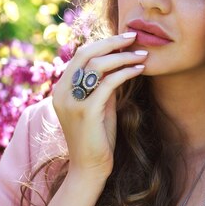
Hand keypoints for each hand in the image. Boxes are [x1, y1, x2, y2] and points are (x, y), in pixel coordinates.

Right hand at [52, 32, 146, 179]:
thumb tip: (118, 64)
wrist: (89, 168)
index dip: (103, 42)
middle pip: (86, 53)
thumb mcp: (99, 105)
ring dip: (123, 56)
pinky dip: (126, 73)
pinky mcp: (87, 112)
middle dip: (112, 42)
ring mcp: (72, 102)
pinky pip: (108, 83)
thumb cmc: (97, 137)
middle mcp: (62, 92)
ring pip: (97, 65)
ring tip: (142, 55)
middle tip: (134, 37)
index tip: (125, 38)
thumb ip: (102, 85)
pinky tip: (140, 70)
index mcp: (62, 89)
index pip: (81, 54)